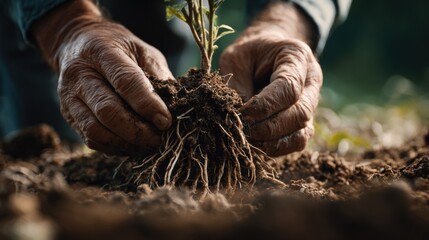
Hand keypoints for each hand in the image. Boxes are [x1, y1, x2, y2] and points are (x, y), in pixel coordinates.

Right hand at [32, 0, 172, 154]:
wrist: (79, 43)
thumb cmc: (120, 48)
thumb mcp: (143, 51)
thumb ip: (158, 75)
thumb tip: (174, 107)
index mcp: (102, 52)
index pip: (125, 82)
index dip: (147, 105)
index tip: (165, 122)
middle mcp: (80, 75)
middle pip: (107, 111)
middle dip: (137, 131)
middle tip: (159, 140)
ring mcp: (69, 97)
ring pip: (95, 130)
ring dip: (124, 143)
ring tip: (147, 145)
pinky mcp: (68, 114)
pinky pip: (90, 139)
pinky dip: (113, 147)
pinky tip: (131, 145)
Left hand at [220, 2, 321, 156]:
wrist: (263, 52)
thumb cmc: (247, 53)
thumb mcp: (235, 58)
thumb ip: (236, 86)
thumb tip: (236, 119)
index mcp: (297, 57)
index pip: (289, 88)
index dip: (264, 106)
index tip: (240, 113)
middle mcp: (311, 81)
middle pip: (300, 114)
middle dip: (267, 128)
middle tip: (241, 130)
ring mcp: (311, 104)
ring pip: (301, 133)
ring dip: (271, 142)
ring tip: (246, 140)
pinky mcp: (304, 122)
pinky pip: (296, 142)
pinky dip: (275, 148)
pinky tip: (255, 144)